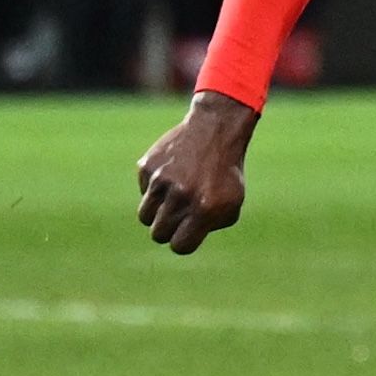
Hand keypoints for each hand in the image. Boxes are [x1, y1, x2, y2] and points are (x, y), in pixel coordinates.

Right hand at [137, 91, 257, 254]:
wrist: (215, 129)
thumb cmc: (225, 171)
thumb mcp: (232, 202)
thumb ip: (210, 226)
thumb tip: (183, 240)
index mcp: (204, 208)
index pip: (180, 246)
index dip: (182, 242)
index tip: (186, 233)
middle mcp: (181, 195)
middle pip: (159, 234)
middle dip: (168, 229)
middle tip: (179, 215)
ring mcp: (161, 179)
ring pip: (145, 216)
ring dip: (157, 212)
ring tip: (172, 197)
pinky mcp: (148, 166)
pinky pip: (143, 191)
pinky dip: (153, 188)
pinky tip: (171, 173)